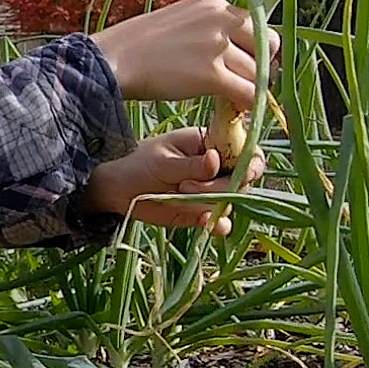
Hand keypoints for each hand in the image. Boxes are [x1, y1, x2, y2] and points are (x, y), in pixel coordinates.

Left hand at [81, 127, 266, 233]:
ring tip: (181, 194)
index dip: (250, 160)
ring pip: (231, 199)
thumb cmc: (139, 164)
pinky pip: (219, 220)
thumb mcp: (163, 162)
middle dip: (224, 185)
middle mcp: (216, 167)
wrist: (118, 190)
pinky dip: (218, 224)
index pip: (244, 148)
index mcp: (209, 143)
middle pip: (243, 177)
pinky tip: (207, 223)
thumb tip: (217, 159)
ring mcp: (210, 190)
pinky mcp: (201, 211)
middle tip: (189, 185)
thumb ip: (192, 165)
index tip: (241, 170)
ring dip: (215, 203)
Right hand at [86, 0, 273, 107]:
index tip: (249, 64)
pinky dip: (248, 105)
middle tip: (247, 83)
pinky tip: (237, 111)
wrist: (113, 60)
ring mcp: (217, 46)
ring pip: (258, 73)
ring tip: (235, 101)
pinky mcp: (211, 75)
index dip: (258, 48)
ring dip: (252, 89)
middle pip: (268, 45)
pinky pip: (247, 93)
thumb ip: (209, 27)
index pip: (257, 24)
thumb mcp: (181, 20)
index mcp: (215, 3)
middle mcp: (221, 19)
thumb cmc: (138, 44)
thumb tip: (232, 49)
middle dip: (263, 66)